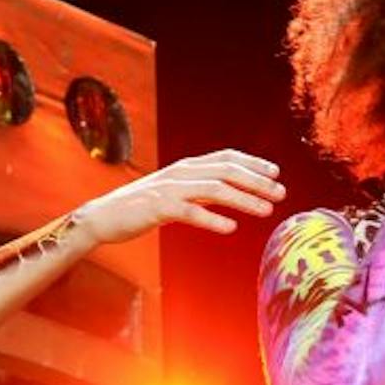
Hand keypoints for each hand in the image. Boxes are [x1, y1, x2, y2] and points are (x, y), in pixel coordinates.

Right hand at [72, 150, 284, 245]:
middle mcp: (180, 172)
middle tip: (282, 193)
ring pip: (215, 189)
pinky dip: (212, 218)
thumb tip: (233, 193)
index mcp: (186, 166)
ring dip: (244, 199)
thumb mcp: (177, 193)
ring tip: (267, 210)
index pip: (225, 157)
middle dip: (257, 181)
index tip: (276, 173)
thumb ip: (202, 190)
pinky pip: (190, 212)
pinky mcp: (158, 208)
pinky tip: (231, 227)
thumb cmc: (142, 207)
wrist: (102, 217)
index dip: (252, 163)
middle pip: (226, 170)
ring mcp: (169, 189)